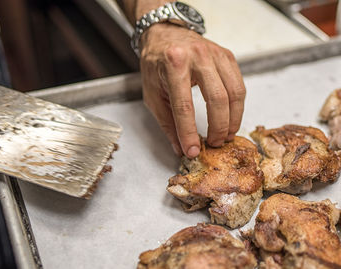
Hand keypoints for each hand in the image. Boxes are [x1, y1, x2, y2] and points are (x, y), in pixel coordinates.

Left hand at [139, 23, 245, 157]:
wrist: (165, 35)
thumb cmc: (156, 64)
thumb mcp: (152, 94)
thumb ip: (167, 122)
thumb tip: (181, 148)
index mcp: (173, 64)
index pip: (184, 106)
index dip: (189, 132)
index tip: (192, 151)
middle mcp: (197, 56)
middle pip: (217, 99)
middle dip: (218, 127)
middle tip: (213, 144)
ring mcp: (215, 54)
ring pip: (235, 93)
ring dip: (232, 119)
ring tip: (225, 135)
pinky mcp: (227, 56)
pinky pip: (239, 85)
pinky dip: (237, 106)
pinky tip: (230, 117)